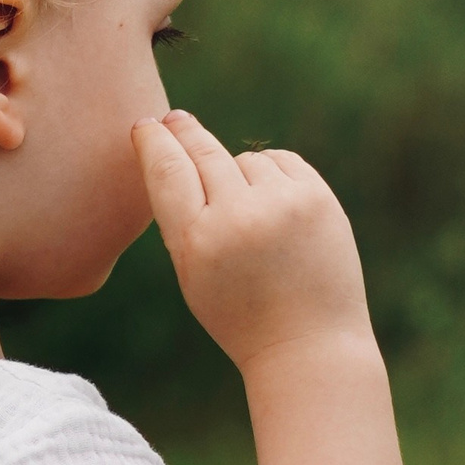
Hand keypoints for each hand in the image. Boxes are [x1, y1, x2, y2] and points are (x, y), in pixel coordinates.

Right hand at [131, 110, 371, 369]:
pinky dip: (274, 177)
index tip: (146, 125)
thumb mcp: (192, 276)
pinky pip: (281, 162)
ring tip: (252, 221)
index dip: (154, 142)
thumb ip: (183, 220)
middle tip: (174, 118)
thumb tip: (179, 149)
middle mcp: (238, 217)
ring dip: (241, 176)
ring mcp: (282, 204)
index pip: (167, 171)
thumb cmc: (241, 316)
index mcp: (197, 243)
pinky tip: (275, 208)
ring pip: (245, 159)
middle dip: (184, 132)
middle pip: (202, 153)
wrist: (309, 346)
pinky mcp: (318, 198)